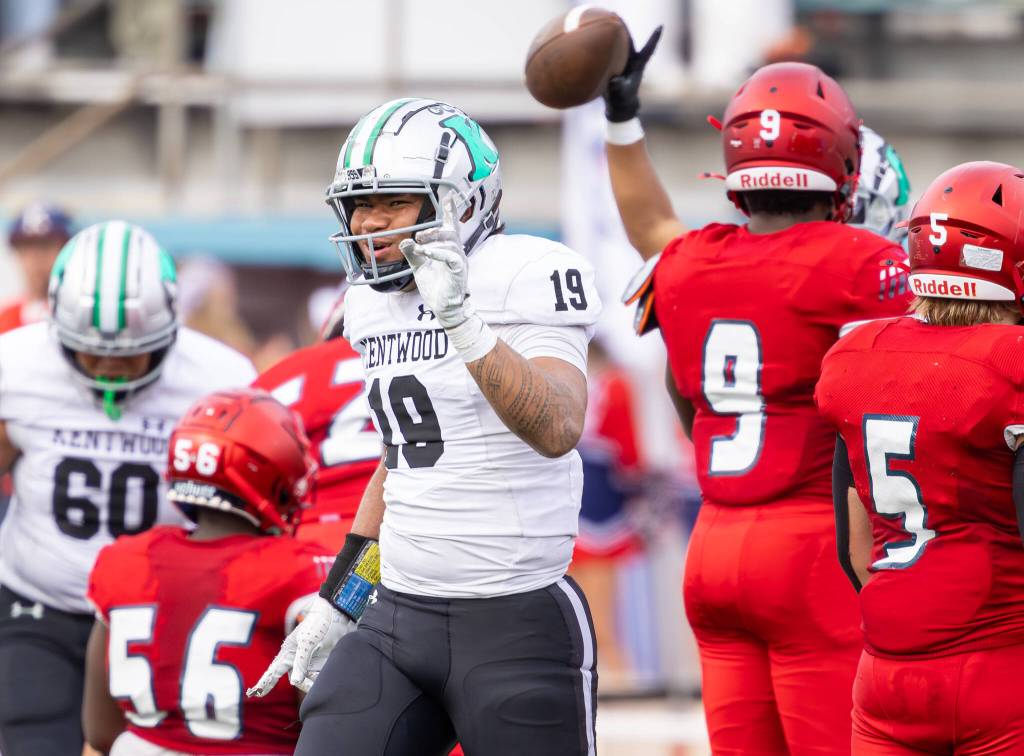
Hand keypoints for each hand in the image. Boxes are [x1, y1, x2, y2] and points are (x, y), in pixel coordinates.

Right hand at [246, 597, 354, 696]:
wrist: (338, 614)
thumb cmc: (317, 623)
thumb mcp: (307, 641)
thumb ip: (301, 661)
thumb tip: (294, 682)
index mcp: (288, 653)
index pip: (274, 671)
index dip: (265, 682)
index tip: (256, 693)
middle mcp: (297, 659)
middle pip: (297, 680)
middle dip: (305, 684)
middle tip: (313, 684)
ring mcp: (310, 661)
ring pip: (309, 680)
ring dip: (315, 682)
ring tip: (323, 674)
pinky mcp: (323, 662)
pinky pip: (320, 676)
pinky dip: (323, 678)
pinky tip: (328, 676)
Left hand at [399, 195, 471, 328]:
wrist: (443, 307)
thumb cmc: (435, 286)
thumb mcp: (419, 266)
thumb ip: (412, 252)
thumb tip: (403, 241)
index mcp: (448, 248)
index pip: (451, 226)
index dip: (451, 212)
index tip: (449, 197)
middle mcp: (457, 252)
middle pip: (449, 232)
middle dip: (433, 230)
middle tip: (419, 236)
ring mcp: (459, 261)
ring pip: (449, 242)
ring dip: (432, 242)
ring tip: (420, 247)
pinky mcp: (459, 271)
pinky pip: (451, 257)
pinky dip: (438, 252)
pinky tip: (426, 252)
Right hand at [603, 26, 662, 122]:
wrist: (619, 106)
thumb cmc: (622, 100)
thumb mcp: (620, 94)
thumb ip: (618, 87)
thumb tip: (615, 81)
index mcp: (638, 65)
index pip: (648, 49)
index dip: (654, 38)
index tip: (661, 26)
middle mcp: (632, 60)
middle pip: (630, 40)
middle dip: (623, 28)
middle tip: (615, 15)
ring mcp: (624, 62)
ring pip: (621, 44)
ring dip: (615, 33)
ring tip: (607, 20)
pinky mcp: (615, 65)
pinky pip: (612, 50)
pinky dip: (607, 42)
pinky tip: (598, 35)